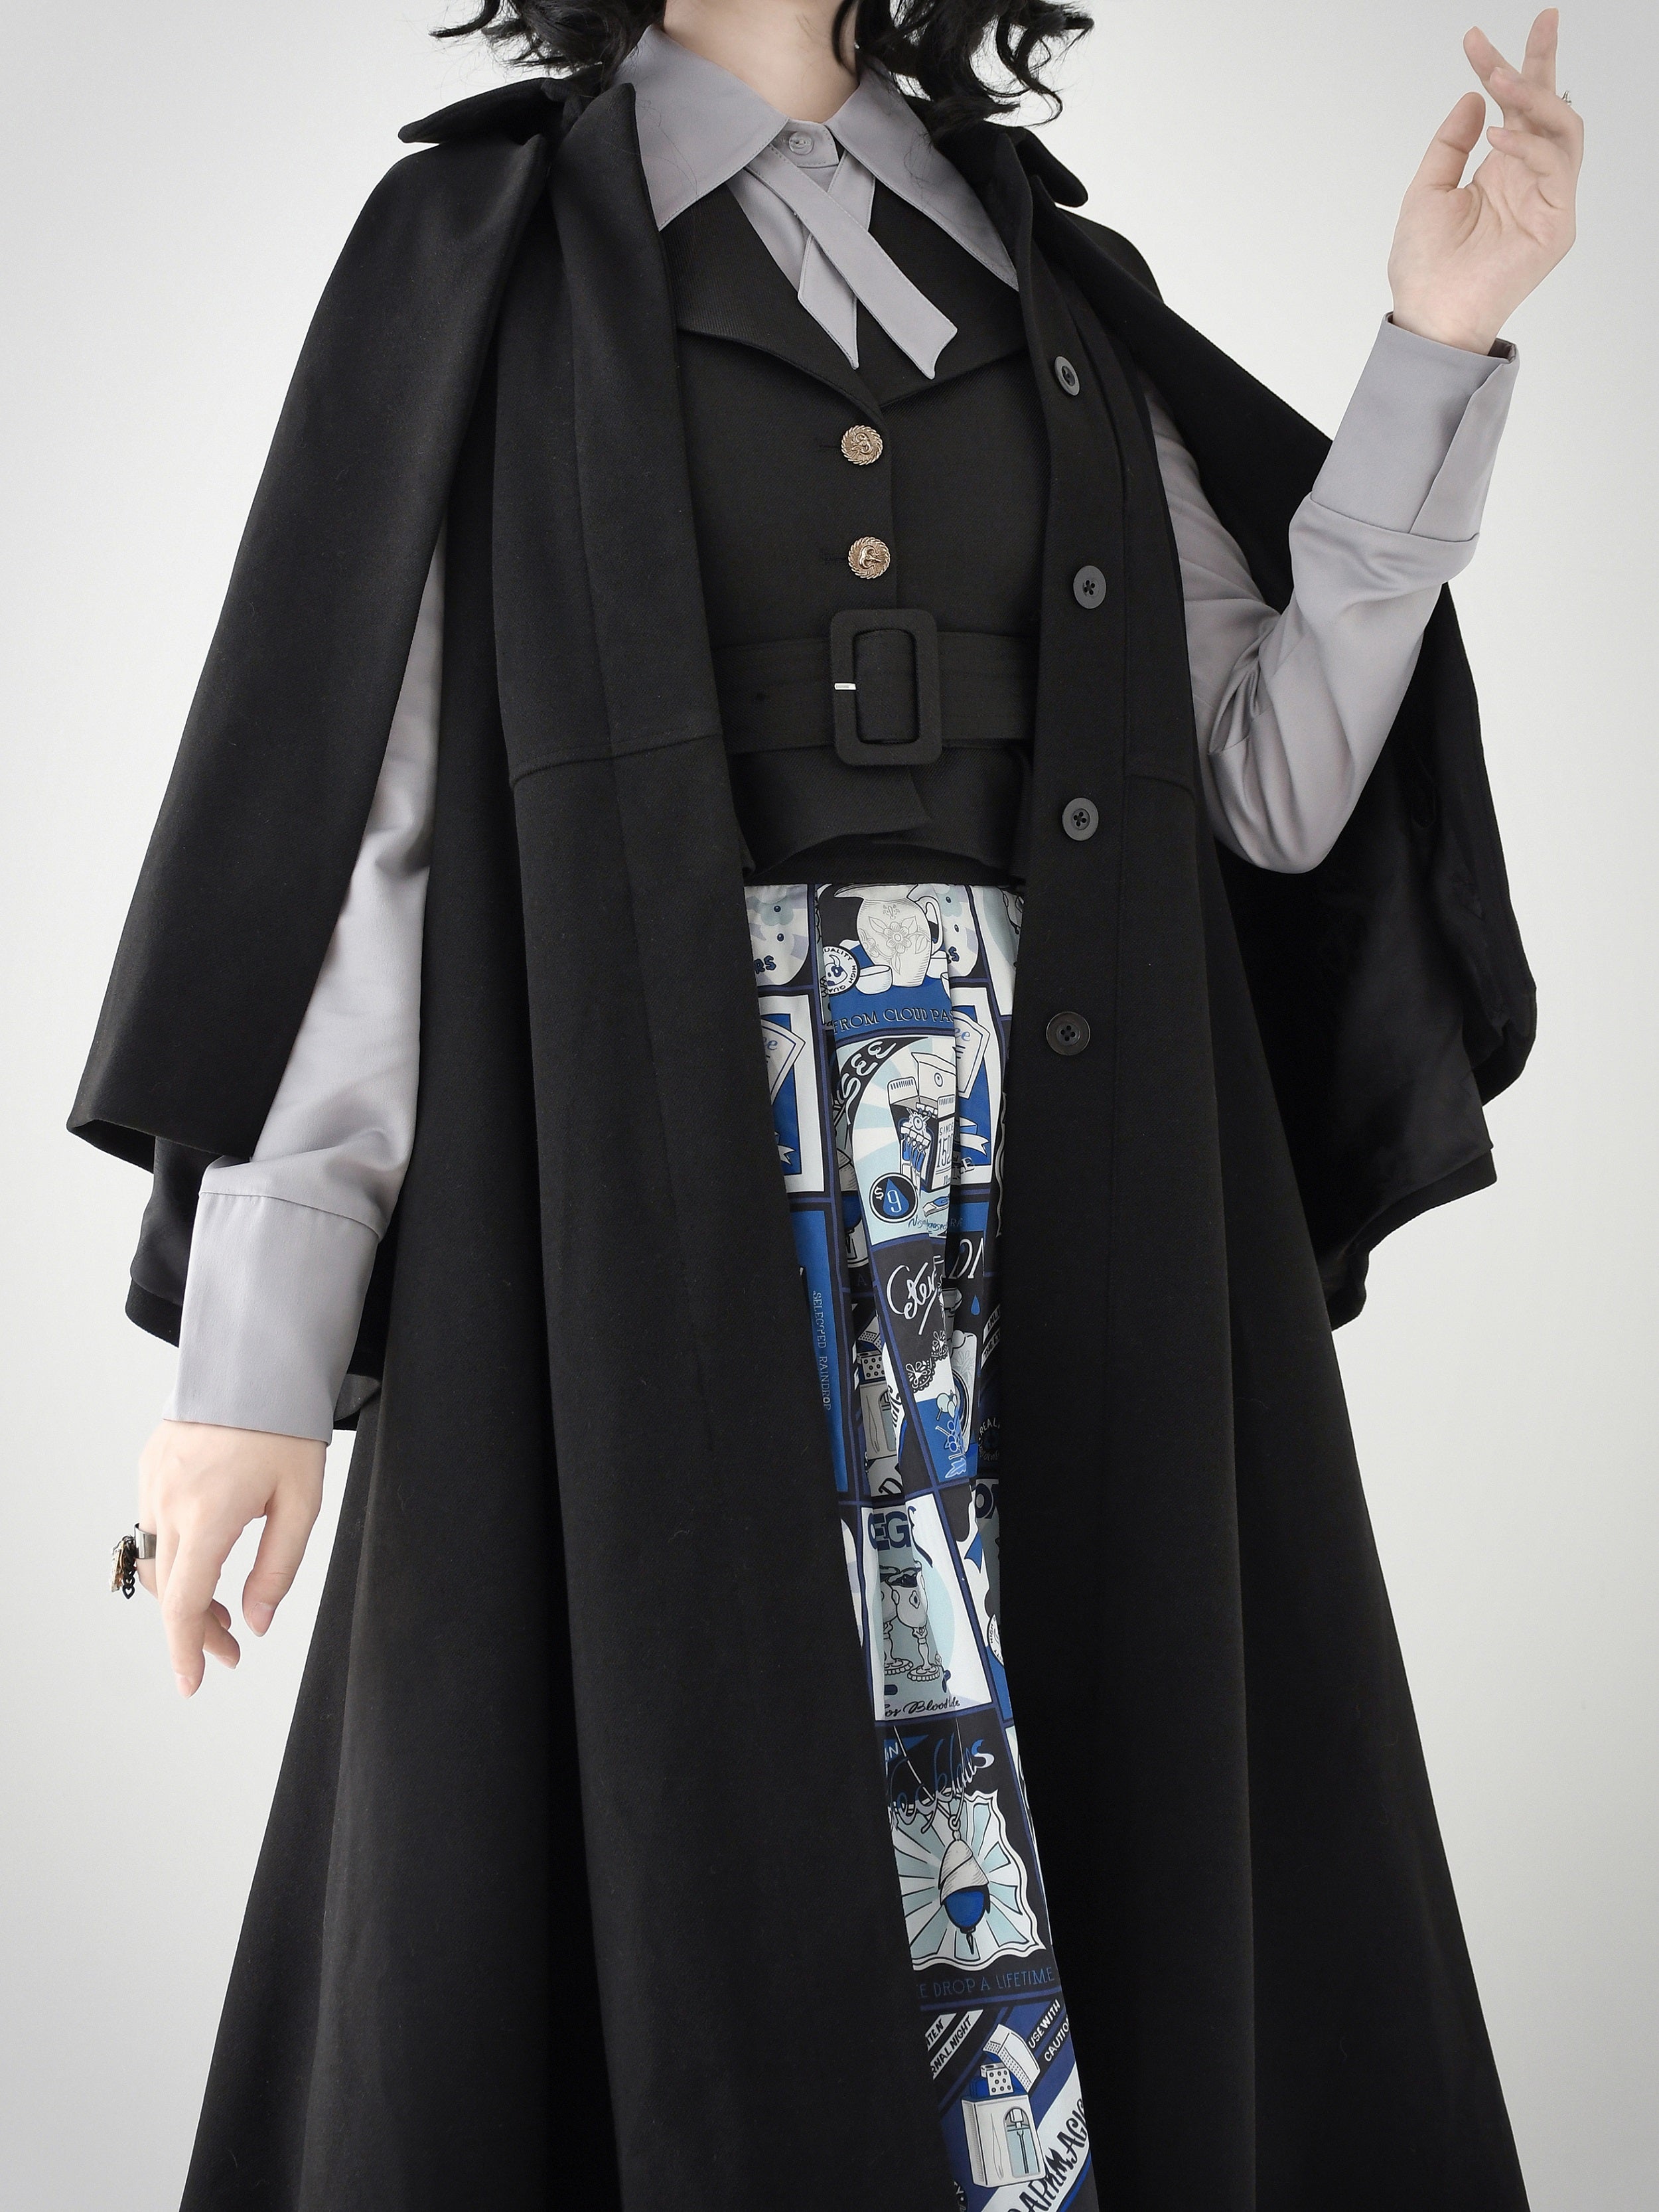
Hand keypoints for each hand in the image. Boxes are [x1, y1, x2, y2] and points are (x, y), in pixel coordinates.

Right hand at [135, 1419, 324, 1696]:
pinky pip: (153, 1527)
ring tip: (221, 1614)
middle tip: (231, 1651)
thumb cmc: (287, 1428)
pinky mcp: (151, 1465)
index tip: (193, 1684)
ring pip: (156, 1562)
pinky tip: (204, 1564)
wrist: (258, 1360)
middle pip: (168, 1590)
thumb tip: (257, 1622)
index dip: (185, 1651)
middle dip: (195, 1630)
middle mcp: (169, 1502)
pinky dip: (174, 1557)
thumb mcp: (301, 1502)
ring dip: (183, 1595)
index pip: (183, 1603)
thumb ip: (278, 1568)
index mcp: (208, 1515)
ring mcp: (154, 1482)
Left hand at [1389, 10, 1582, 354]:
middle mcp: (1529, 179)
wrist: (1429, 316)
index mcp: (1501, 170)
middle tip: (1541, 21)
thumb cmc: (1424, 266)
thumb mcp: (1427, 190)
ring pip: (1563, 129)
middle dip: (1543, 61)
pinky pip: (1557, 167)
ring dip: (1535, 97)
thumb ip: (1450, 143)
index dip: (1500, 67)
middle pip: (1550, 108)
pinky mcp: (1558, 223)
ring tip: (1501, 78)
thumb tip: (1474, 97)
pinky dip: (1530, 145)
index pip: (1513, 108)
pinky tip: (1498, 137)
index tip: (1473, 37)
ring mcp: (1548, 199)